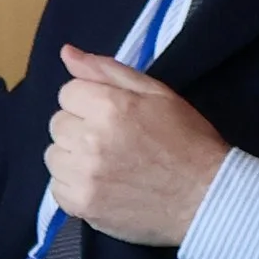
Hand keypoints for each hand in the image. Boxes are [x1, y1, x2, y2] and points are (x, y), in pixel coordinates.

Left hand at [48, 51, 227, 244]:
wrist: (205, 197)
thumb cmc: (187, 139)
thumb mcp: (158, 93)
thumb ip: (108, 71)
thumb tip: (66, 52)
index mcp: (111, 107)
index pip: (68, 92)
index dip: (91, 100)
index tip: (114, 114)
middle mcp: (91, 140)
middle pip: (58, 123)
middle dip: (81, 126)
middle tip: (113, 139)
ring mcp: (84, 175)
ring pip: (53, 155)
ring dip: (74, 156)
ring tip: (106, 162)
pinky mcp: (81, 205)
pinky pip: (57, 187)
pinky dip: (75, 184)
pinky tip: (102, 183)